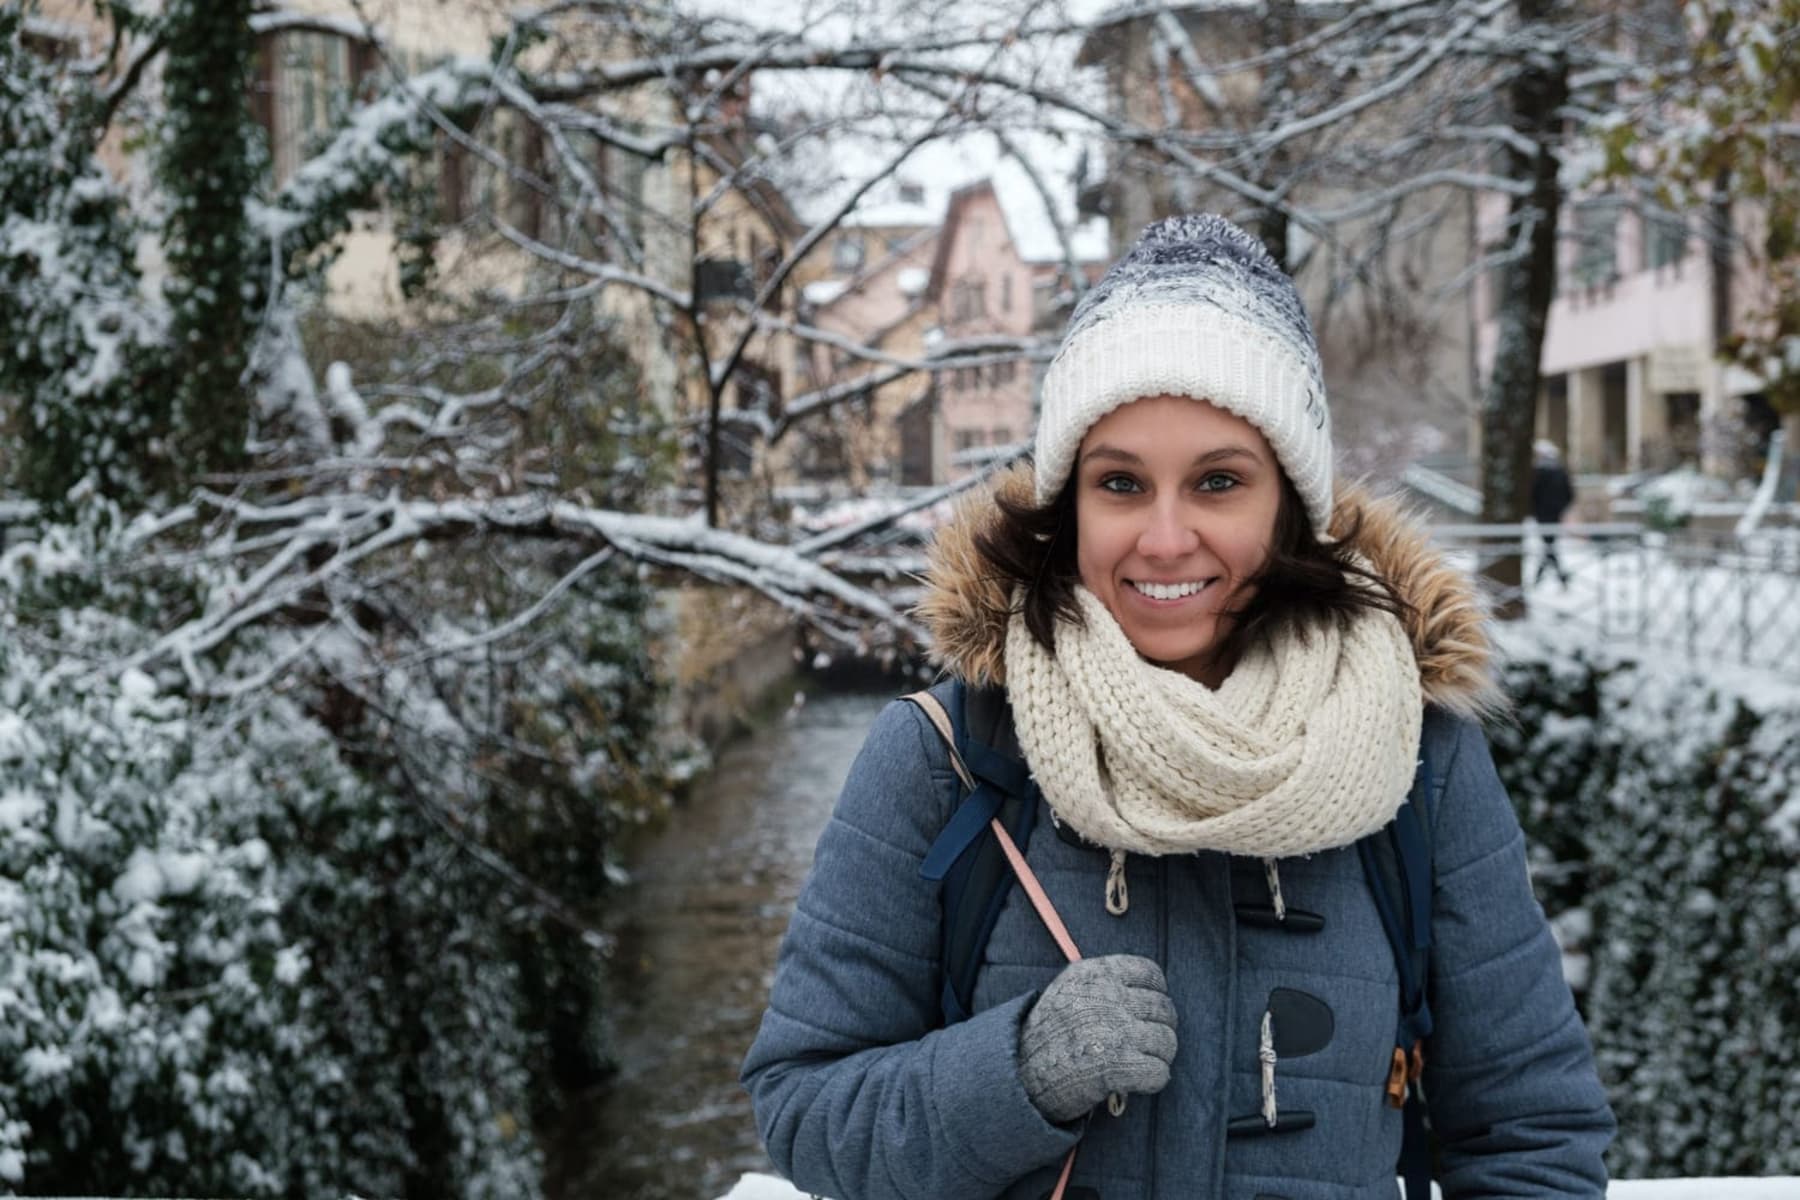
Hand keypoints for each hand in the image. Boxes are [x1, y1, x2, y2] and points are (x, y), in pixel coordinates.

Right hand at [1017, 954, 1176, 1123]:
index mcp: (1097, 973)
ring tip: (1139, 1063)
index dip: (1156, 994)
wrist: (1021, 1073)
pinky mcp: (1120, 1065)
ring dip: (1157, 1057)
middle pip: (1164, 1010)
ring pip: (1167, 1042)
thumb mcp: (1068, 989)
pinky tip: (1136, 1081)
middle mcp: (1109, 997)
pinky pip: (1159, 1072)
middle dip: (1159, 1029)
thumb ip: (1106, 983)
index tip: (1146, 1011)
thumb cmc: (1048, 1034)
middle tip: (1144, 1044)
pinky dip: (1151, 1080)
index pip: (1151, 974)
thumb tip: (1151, 992)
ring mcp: (1117, 1031)